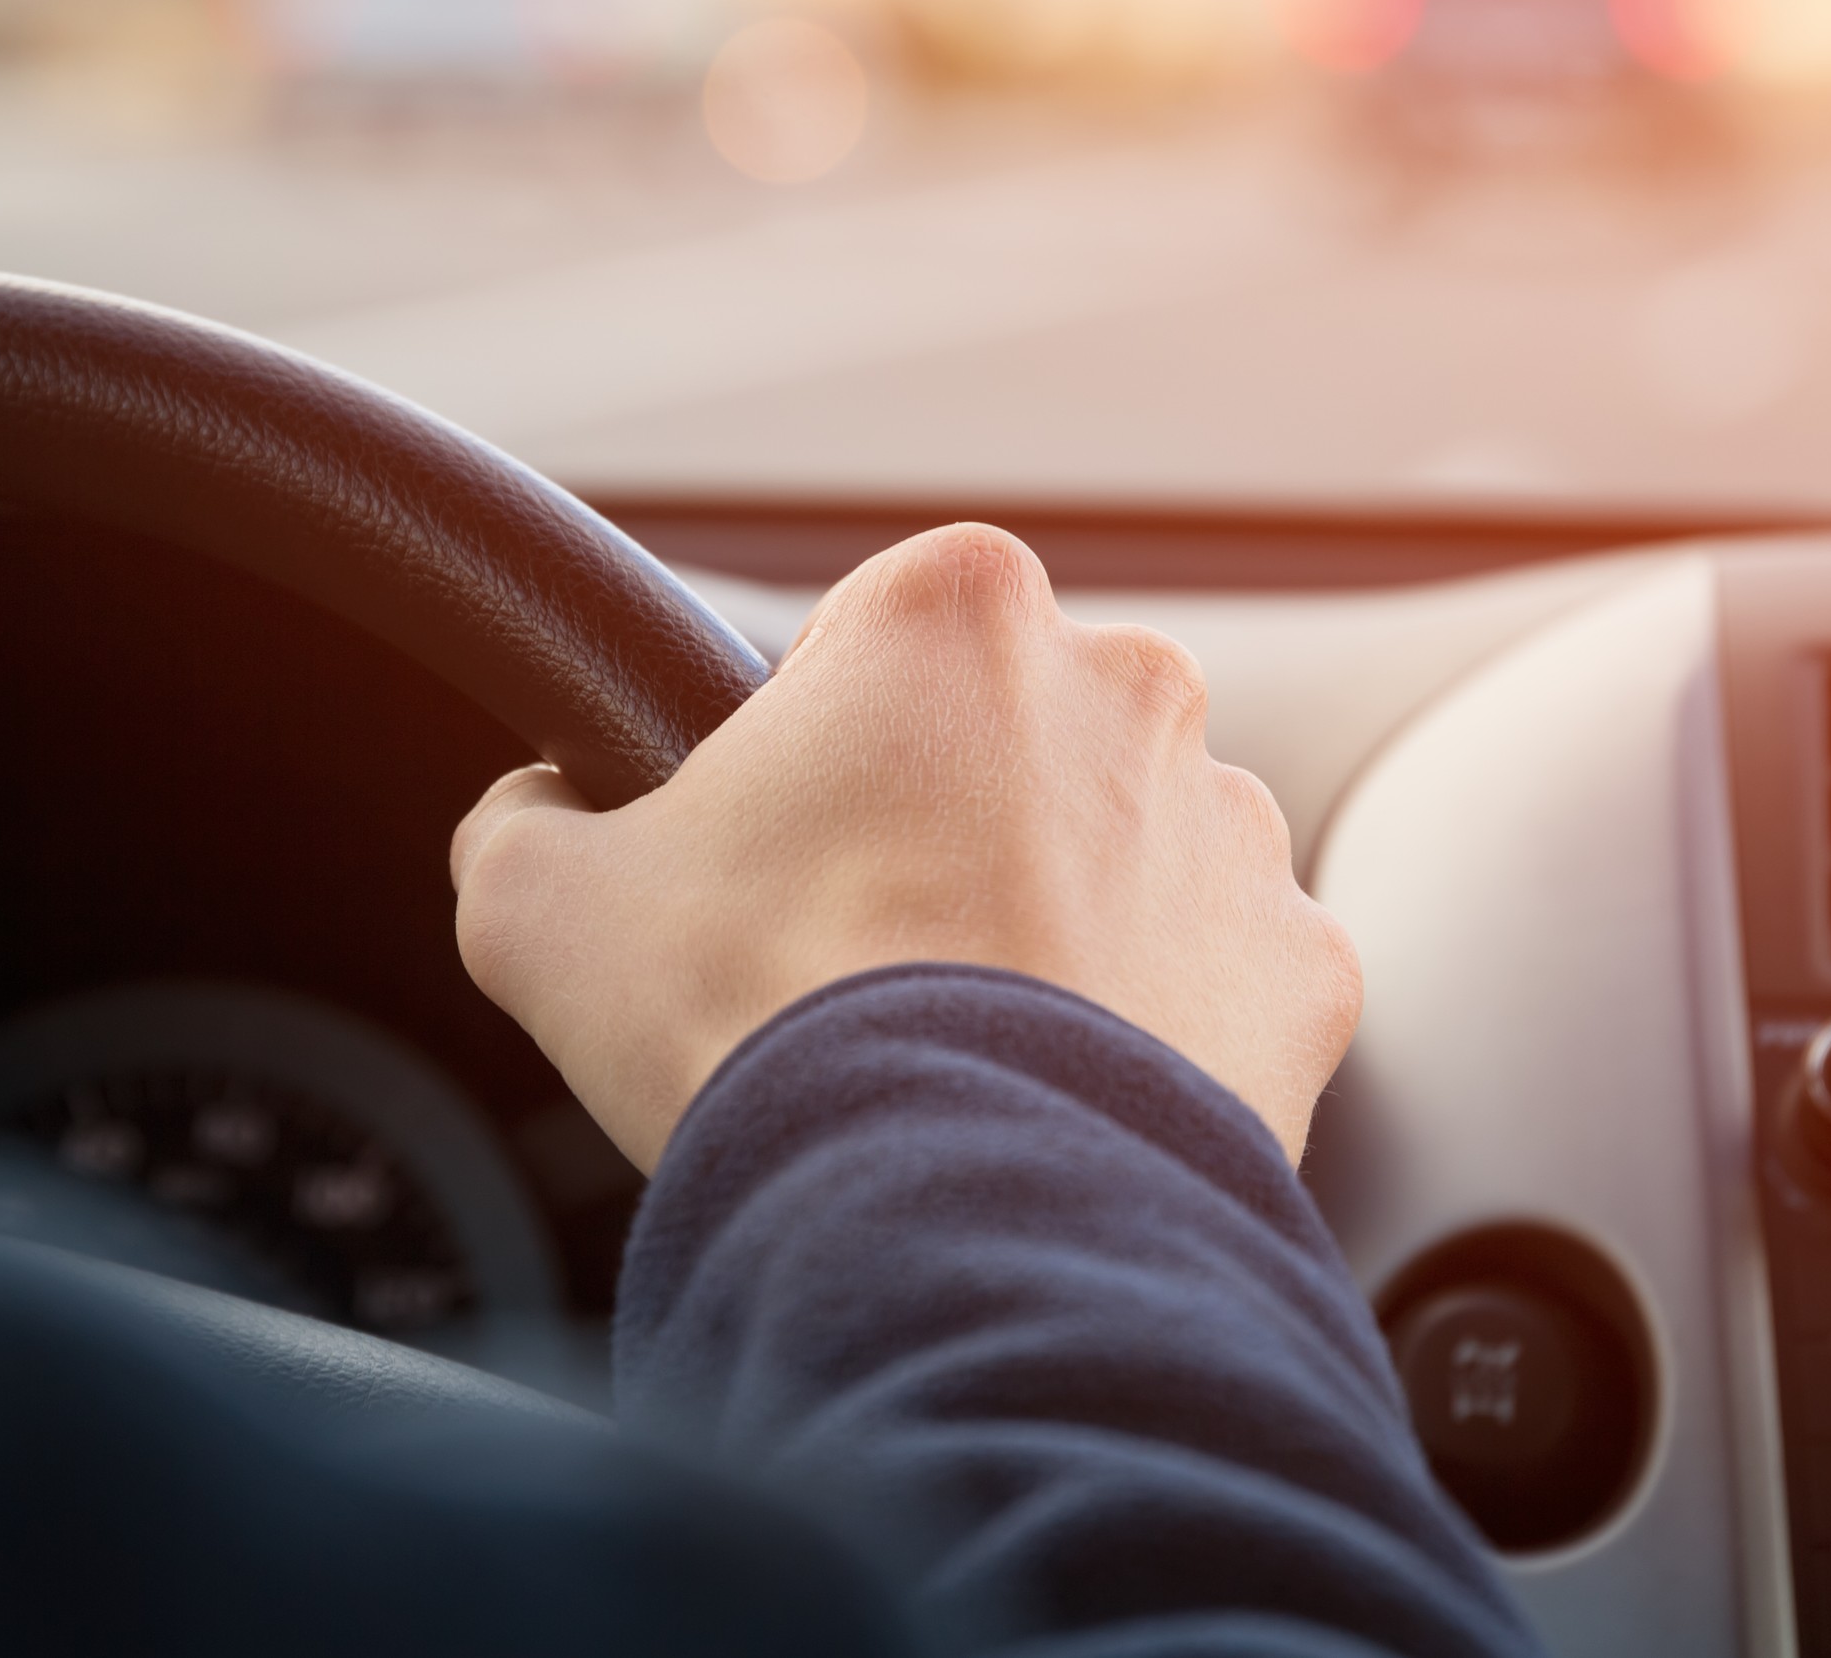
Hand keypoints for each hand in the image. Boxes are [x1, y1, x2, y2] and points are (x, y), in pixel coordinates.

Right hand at [451, 524, 1358, 1171]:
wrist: (953, 1225)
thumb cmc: (754, 1028)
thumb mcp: (538, 902)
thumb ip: (526, 818)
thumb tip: (538, 817)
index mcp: (952, 605)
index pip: (861, 648)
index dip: (798, 759)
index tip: (771, 862)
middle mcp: (1129, 681)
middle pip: (1003, 740)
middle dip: (943, 829)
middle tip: (852, 964)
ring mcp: (1236, 828)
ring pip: (1120, 852)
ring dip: (1054, 922)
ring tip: (958, 1050)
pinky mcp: (1304, 970)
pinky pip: (1215, 982)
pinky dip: (1152, 1034)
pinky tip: (1056, 1103)